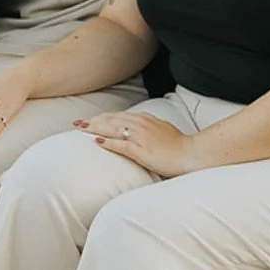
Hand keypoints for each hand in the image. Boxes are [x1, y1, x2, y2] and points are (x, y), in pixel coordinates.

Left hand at [75, 110, 194, 177]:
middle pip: (112, 120)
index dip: (103, 117)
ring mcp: (140, 137)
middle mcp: (141, 124)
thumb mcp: (163, 129)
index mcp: (145, 119)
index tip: (91, 119)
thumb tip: (140, 125)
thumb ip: (150, 126)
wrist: (191, 154)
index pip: (119, 116)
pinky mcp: (141, 151)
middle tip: (78, 123)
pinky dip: (107, 142)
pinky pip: (121, 145)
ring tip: (82, 129)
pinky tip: (96, 141)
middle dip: (94, 120)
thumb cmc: (179, 145)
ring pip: (113, 129)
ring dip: (95, 128)